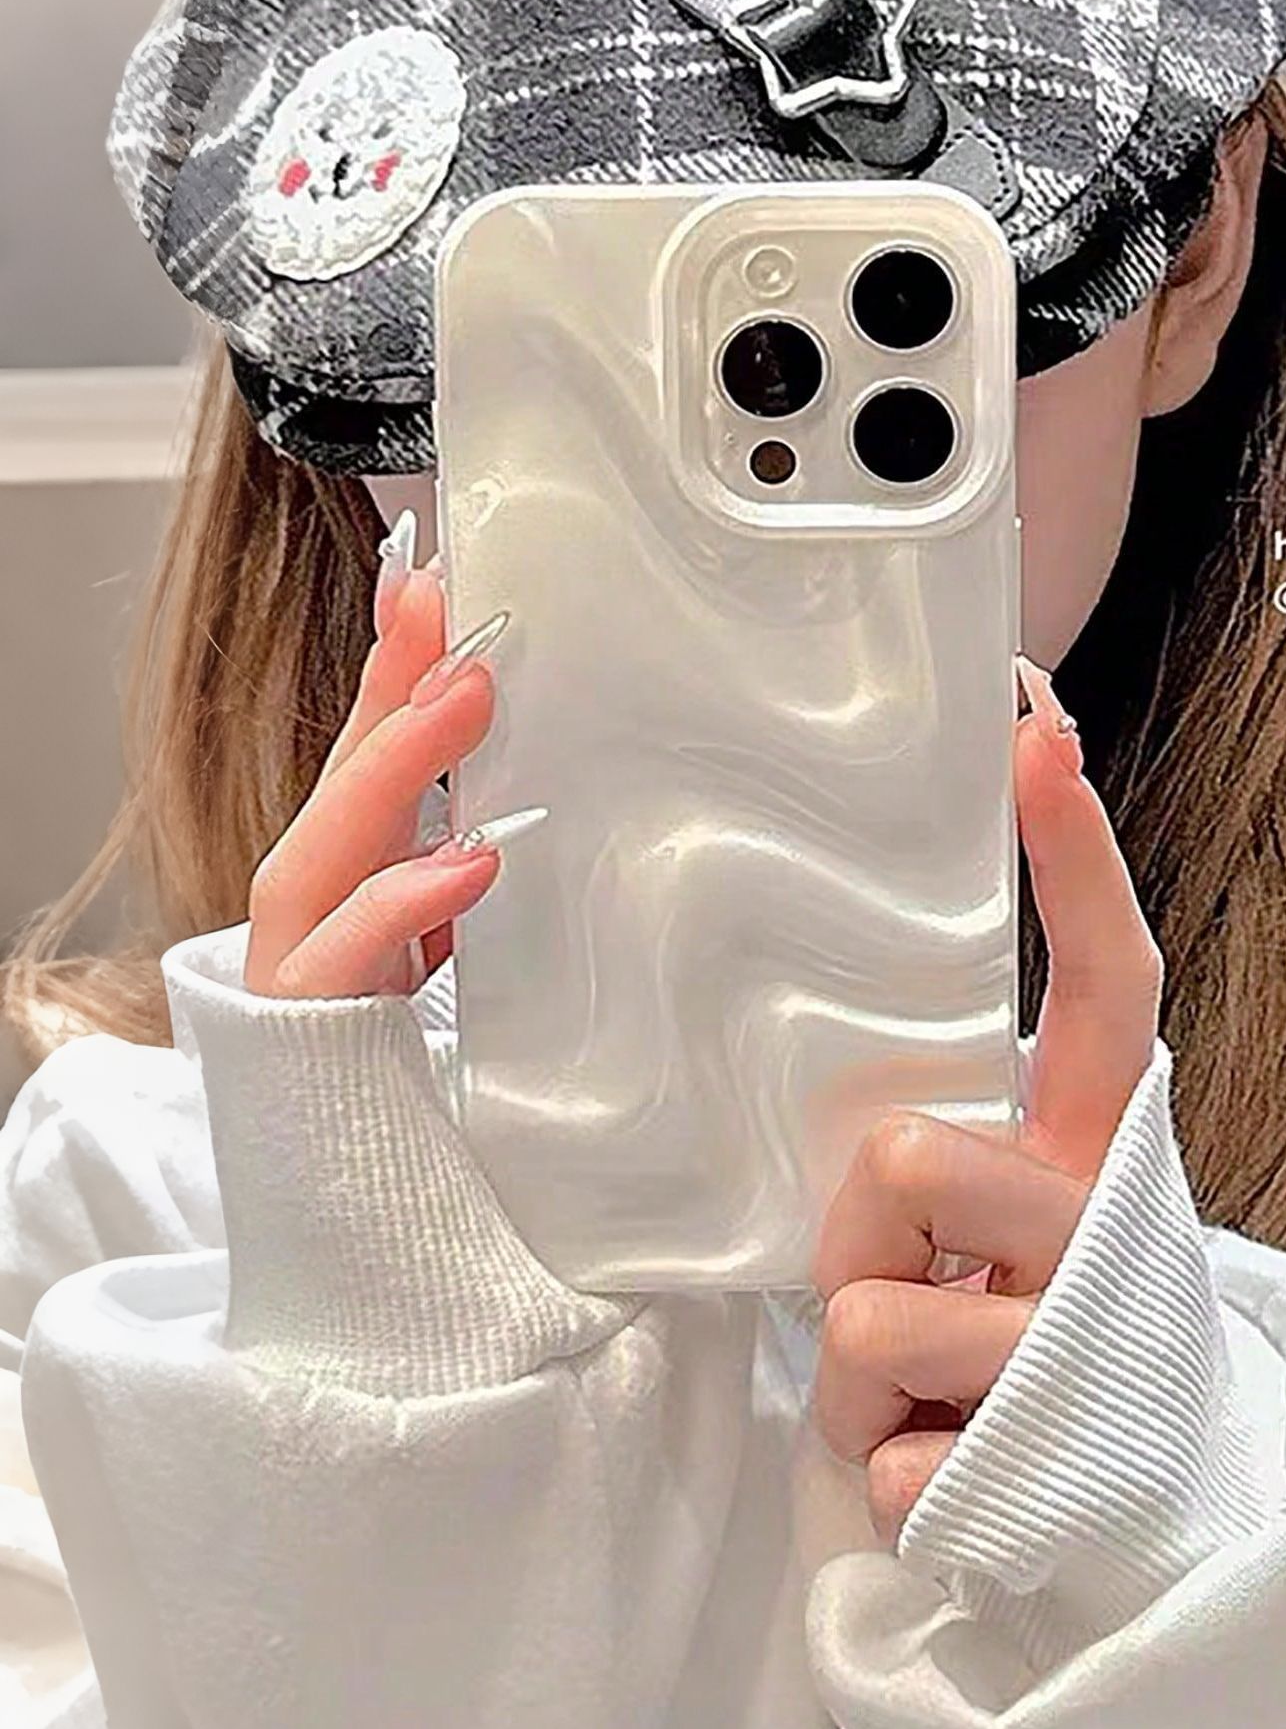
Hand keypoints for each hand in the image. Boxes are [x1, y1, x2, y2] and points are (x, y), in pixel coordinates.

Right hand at [244, 519, 526, 998]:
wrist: (344, 1161)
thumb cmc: (404, 1027)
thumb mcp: (452, 926)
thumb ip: (474, 853)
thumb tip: (540, 790)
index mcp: (352, 859)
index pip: (368, 739)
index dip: (394, 653)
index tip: (428, 567)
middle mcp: (316, 890)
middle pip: (345, 769)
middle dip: (395, 682)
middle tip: (449, 605)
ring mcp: (302, 948)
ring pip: (331, 842)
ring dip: (397, 764)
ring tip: (465, 700)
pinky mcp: (309, 1012)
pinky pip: (352, 948)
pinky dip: (409, 897)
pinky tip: (470, 860)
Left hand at [812, 658, 1163, 1541]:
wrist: (1129, 1524)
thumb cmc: (1025, 1341)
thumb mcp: (1004, 1232)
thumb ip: (953, 1149)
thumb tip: (884, 1123)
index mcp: (1098, 1156)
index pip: (1108, 984)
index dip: (1074, 859)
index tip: (1034, 725)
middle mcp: (1101, 1236)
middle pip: (908, 1154)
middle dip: (866, 1233)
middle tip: (913, 1292)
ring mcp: (1068, 1357)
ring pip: (867, 1310)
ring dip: (862, 1368)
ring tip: (924, 1393)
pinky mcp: (1024, 1475)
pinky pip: (877, 1448)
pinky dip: (881, 1466)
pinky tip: (943, 1470)